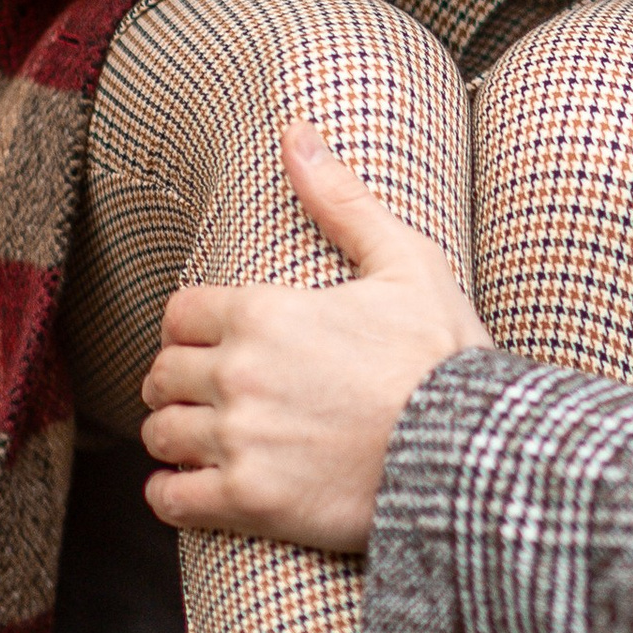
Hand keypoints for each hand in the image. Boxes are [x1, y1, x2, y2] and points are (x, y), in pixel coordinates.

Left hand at [140, 129, 490, 555]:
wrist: (471, 451)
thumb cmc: (443, 357)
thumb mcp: (405, 262)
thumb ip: (340, 199)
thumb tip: (294, 131)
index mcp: (264, 312)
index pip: (180, 314)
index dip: (192, 329)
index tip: (212, 345)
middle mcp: (238, 373)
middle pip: (162, 375)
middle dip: (179, 383)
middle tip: (207, 396)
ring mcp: (239, 439)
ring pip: (161, 435)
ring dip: (176, 437)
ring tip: (205, 442)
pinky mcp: (249, 501)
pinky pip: (172, 500)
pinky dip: (175, 495)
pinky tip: (199, 489)